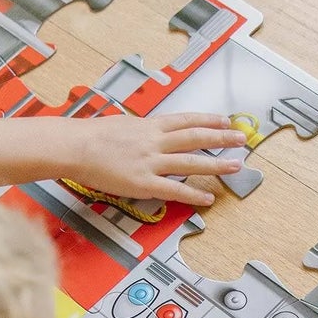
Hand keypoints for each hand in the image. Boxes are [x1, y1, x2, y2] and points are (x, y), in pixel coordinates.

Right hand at [69, 112, 249, 207]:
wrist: (76, 147)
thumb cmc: (91, 136)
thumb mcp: (121, 124)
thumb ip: (139, 130)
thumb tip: (147, 131)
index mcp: (149, 126)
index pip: (186, 120)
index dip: (209, 120)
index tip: (225, 120)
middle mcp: (155, 141)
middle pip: (196, 138)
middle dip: (222, 137)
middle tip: (242, 139)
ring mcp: (151, 162)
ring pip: (191, 162)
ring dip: (216, 164)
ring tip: (236, 166)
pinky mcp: (143, 183)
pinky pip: (174, 190)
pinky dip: (193, 194)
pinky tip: (209, 197)